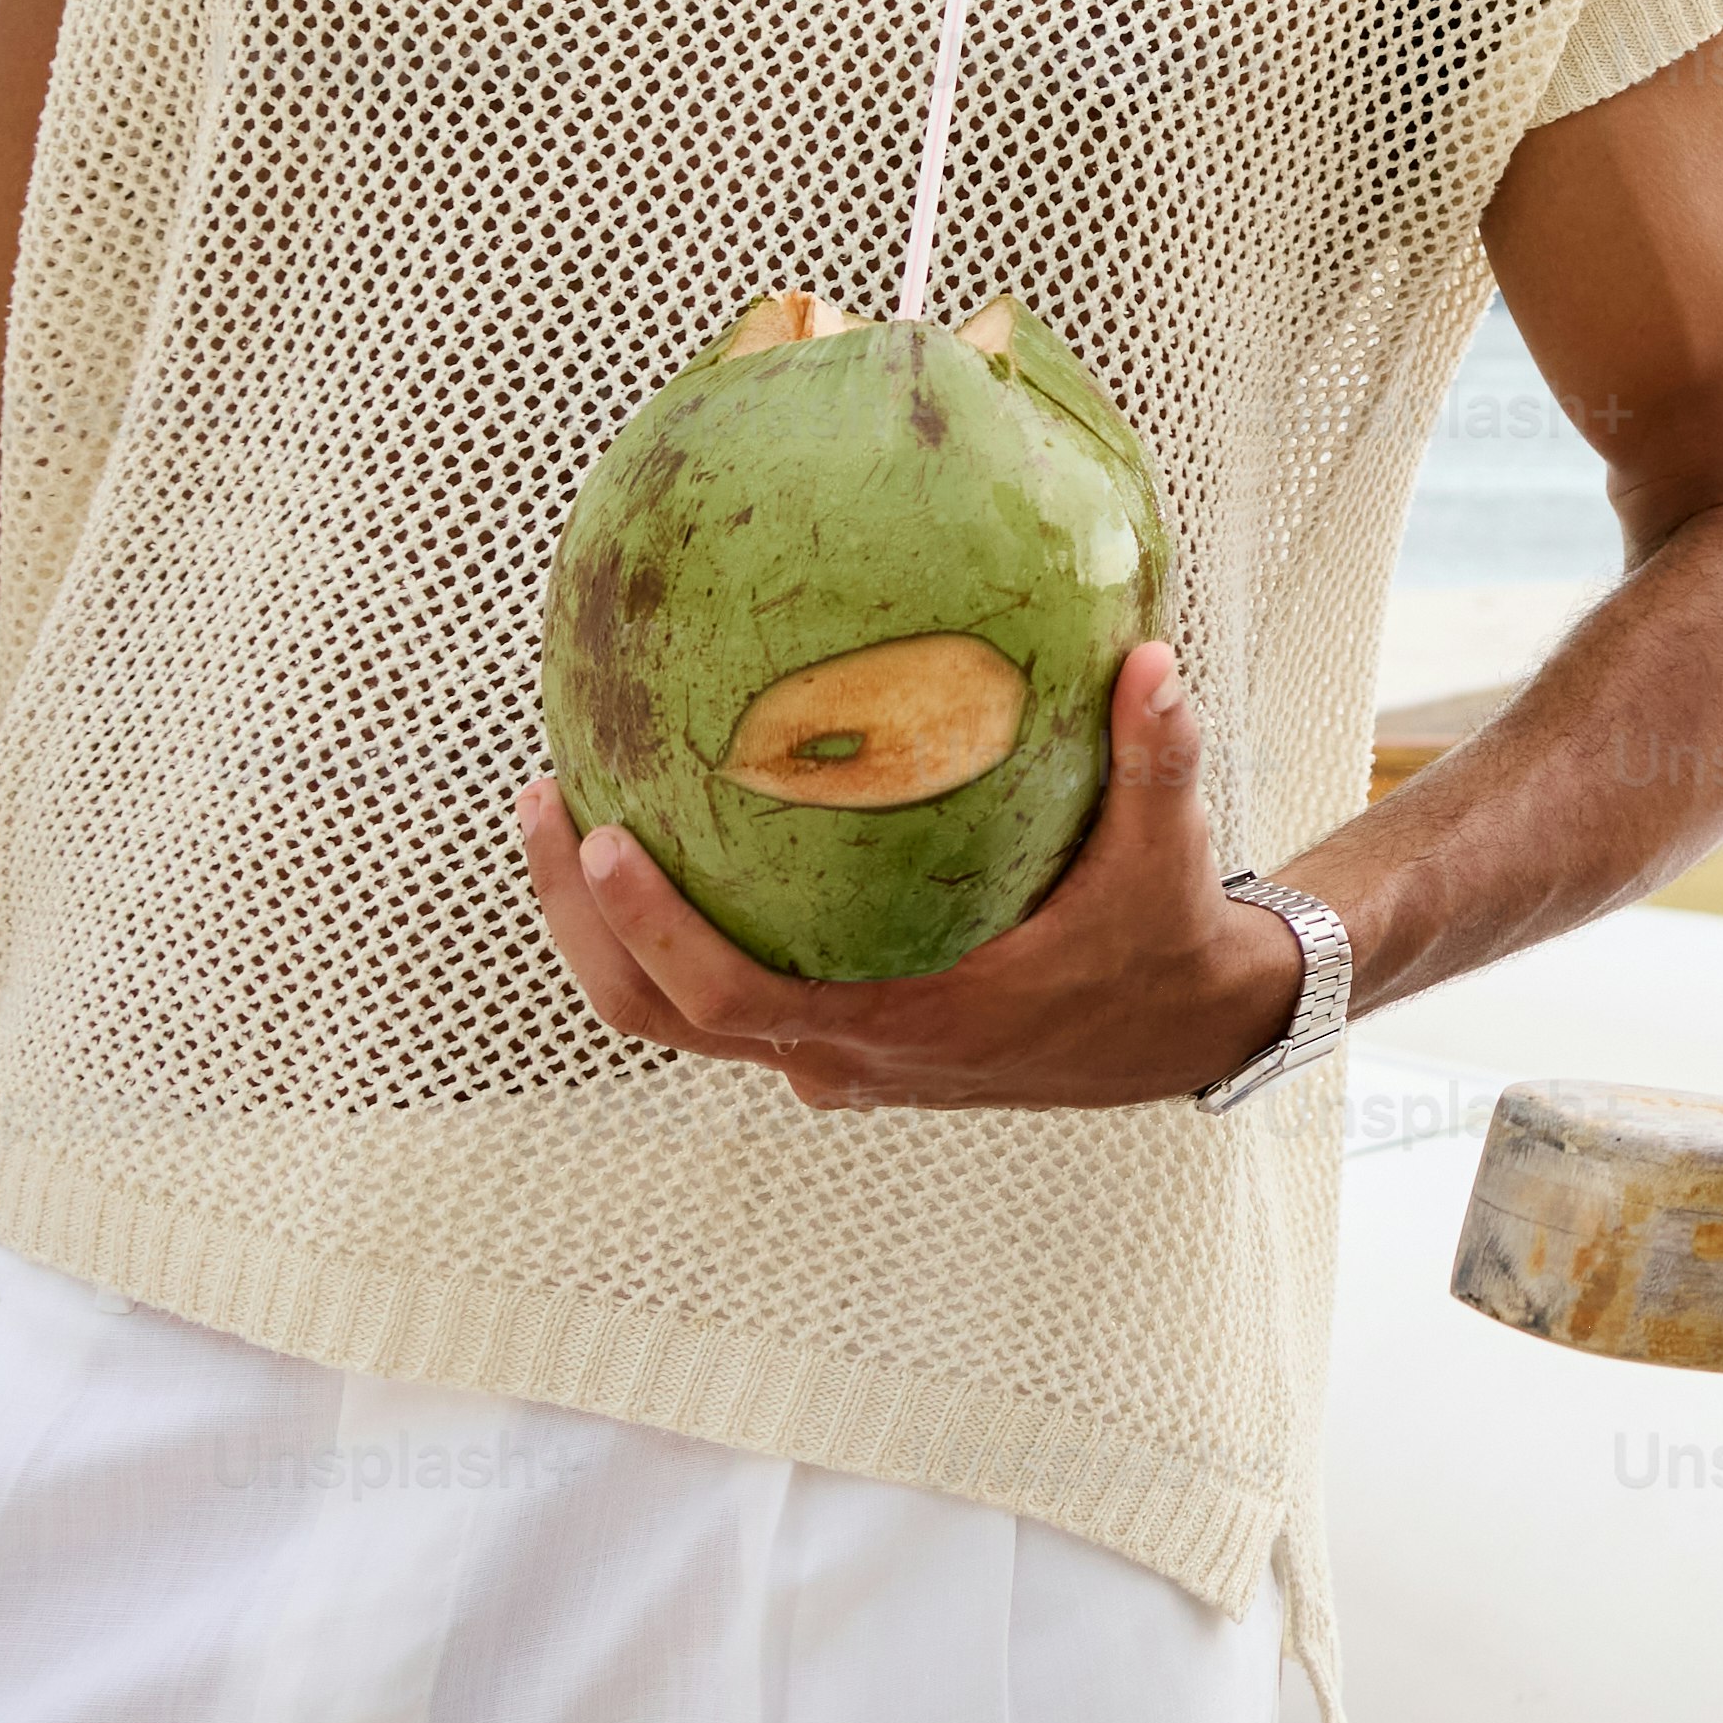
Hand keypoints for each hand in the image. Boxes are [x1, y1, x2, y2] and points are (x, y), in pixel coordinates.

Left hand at [518, 641, 1310, 1111]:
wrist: (1179, 1033)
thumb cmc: (1158, 941)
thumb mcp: (1164, 854)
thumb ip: (1157, 758)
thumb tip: (1153, 659)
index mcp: (899, 1025)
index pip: (729, 996)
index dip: (650, 928)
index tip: (599, 836)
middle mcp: (842, 1059)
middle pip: (656, 1016)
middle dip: (579, 920)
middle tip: (543, 802)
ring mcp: (832, 1063)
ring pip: (671, 1020)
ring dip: (602, 933)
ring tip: (560, 817)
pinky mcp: (838, 1050)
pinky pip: (720, 1004)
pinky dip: (665, 940)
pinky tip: (663, 848)